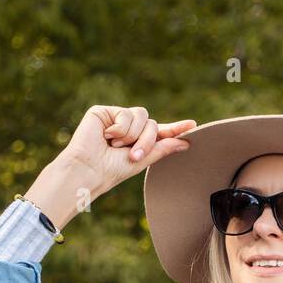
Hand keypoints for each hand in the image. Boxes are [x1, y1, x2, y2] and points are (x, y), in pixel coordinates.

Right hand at [63, 104, 196, 193]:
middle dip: (147, 141)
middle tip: (133, 155)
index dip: (175, 129)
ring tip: (115, 146)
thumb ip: (162, 148)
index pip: (159, 132)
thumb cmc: (112, 170)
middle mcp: (129, 128)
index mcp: (137, 142)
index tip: (193, 125)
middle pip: (152, 124)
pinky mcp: (105, 111)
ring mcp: (117, 118)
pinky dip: (120, 128)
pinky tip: (106, 136)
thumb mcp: (142, 160)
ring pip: (142, 115)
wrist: (89, 169)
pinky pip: (126, 113)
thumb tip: (185, 142)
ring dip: (132, 135)